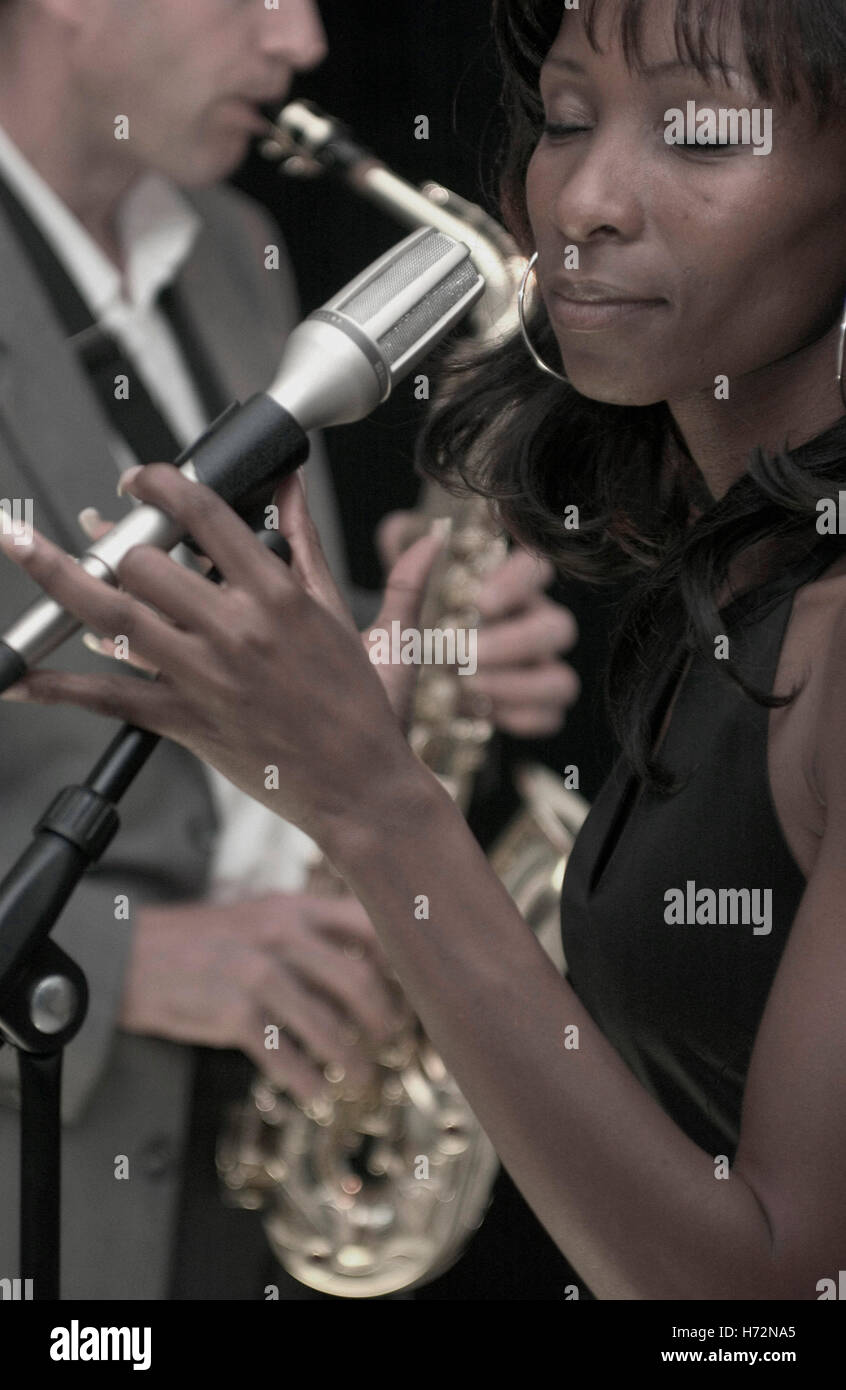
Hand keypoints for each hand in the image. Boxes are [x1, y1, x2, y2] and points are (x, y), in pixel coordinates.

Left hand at [0, 465, 441, 840]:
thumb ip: (313, 544)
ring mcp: (205, 677)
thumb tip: (294, 481)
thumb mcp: (351, 616)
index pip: (206, 515)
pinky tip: (18, 679)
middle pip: (148, 564)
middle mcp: (236, 631)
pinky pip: (109, 699)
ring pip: (115, 616)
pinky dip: (58, 688)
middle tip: (101, 534)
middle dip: (120, 543)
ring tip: (20, 543)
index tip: (140, 481)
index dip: (162, 484)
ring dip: (61, 577)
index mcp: (279, 596)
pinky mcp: (186, 722)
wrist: (364, 788)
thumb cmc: (364, 709)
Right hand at [123, 892, 409, 1104]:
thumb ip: (311, 932)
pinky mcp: (234, 1015)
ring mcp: (257, 976)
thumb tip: (372, 966)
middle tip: (393, 1038)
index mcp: (293, 908)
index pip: (366, 924)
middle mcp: (280, 936)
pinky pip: (285, 1057)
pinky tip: (318, 1094)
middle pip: (358, 981)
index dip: (398, 960)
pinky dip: (307, 1082)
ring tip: (365, 1078)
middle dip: (384, 1019)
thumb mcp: (261, 915)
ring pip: (327, 1026)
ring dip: (353, 1060)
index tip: (414, 986)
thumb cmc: (208, 940)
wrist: (132, 956)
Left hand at [378, 508, 580, 737]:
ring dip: (518, 686)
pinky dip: (518, 717)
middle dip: (515, 643)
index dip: (519, 581)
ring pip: (562, 679)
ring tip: (469, 687)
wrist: (381, 725)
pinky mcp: (534, 714)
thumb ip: (408, 584)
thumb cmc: (391, 668)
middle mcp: (528, 631)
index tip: (480, 601)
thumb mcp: (390, 628)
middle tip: (466, 655)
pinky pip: (550, 718)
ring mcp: (536, 675)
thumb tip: (430, 541)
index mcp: (503, 596)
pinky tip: (479, 712)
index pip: (536, 570)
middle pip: (559, 627)